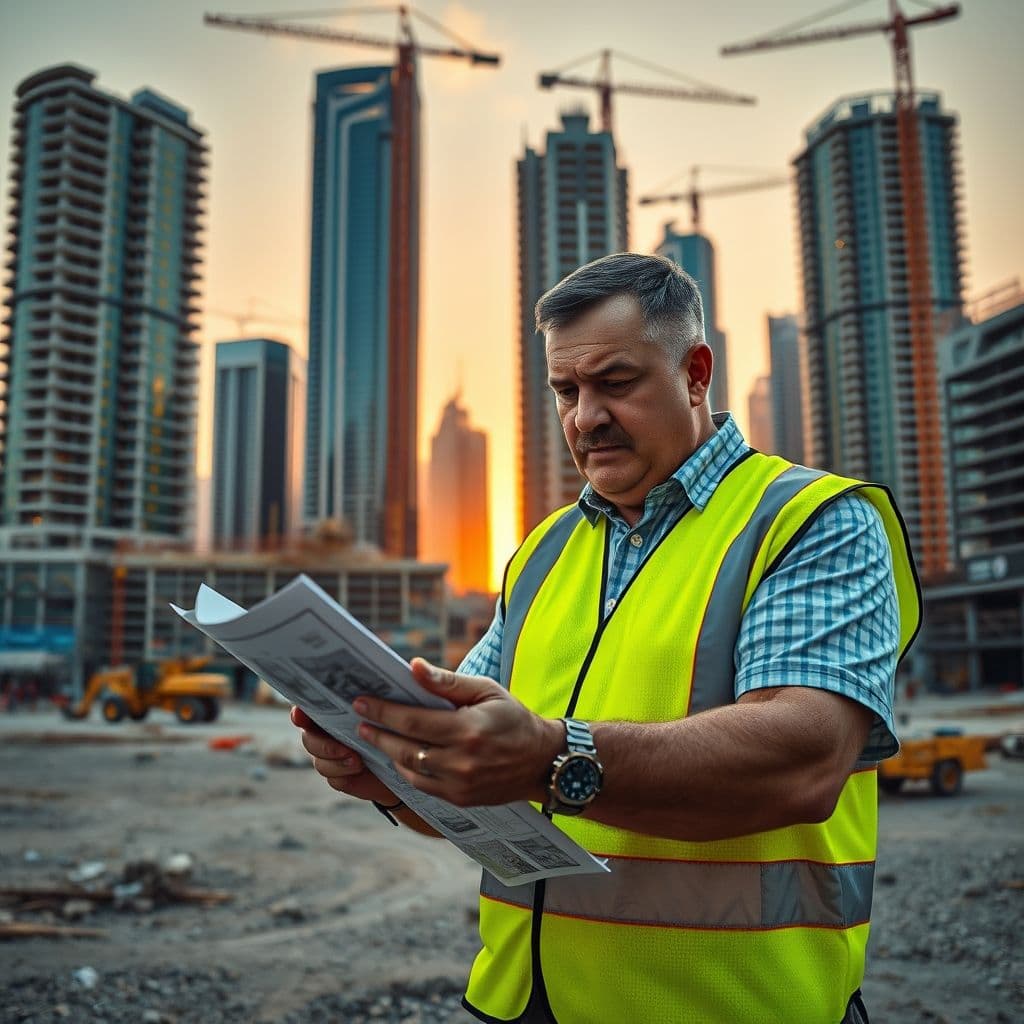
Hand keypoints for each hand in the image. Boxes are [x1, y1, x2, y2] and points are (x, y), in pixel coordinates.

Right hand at [291, 706, 397, 804]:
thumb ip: (370, 700)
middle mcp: (326, 733)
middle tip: (346, 749)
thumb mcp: (386, 708)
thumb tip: (363, 696)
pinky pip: (333, 779)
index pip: (308, 709)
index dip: (299, 713)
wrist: (404, 758)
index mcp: (334, 712)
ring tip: (358, 761)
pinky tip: (359, 770)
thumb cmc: (393, 724)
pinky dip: (345, 776)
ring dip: (337, 762)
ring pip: (319, 762)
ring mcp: (330, 757)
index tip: (299, 716)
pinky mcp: (340, 778)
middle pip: (309, 739)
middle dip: (323, 745)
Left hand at [353, 658, 564, 806]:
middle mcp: (461, 761)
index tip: (360, 701)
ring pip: (409, 770)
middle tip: (358, 720)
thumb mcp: (486, 691)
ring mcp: (459, 784)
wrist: (542, 761)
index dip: (382, 711)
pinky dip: (405, 770)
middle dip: (377, 733)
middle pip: (405, 748)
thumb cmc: (513, 718)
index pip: (412, 721)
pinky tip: (397, 755)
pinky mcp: (460, 799)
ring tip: (373, 736)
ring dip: (388, 752)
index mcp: (467, 730)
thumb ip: (448, 682)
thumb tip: (414, 667)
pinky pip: (421, 786)